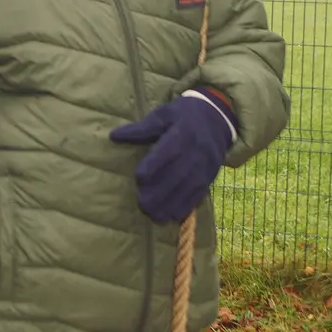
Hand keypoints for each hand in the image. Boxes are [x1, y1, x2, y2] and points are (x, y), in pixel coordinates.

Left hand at [109, 89, 237, 224]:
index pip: (169, 150)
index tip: (139, 177)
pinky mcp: (210, 176)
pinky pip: (199, 194)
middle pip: (178, 174)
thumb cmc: (183, 116)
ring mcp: (205, 166)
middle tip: (142, 204)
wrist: (217, 118)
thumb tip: (114, 136)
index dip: (154, 165)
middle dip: (160, 192)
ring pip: (188, 188)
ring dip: (172, 204)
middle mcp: (196, 151)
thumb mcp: (163, 115)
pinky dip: (186, 207)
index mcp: (183, 133)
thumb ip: (140, 129)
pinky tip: (172, 216)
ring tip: (153, 216)